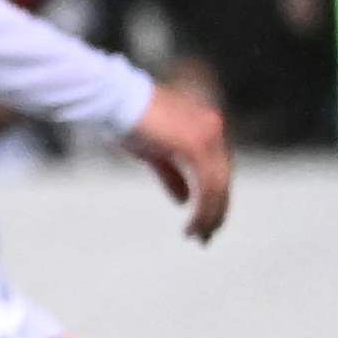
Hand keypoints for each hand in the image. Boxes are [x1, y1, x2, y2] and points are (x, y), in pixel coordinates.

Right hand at [121, 77, 231, 240]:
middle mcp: (214, 131)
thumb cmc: (128, 121)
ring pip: (219, 188)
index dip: (213, 198)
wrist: (114, 99)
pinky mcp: (197, 146)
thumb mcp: (153, 152)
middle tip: (204, 237)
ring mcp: (208, 137)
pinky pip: (208, 187)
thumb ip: (172, 174)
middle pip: (223, 180)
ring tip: (197, 236)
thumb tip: (184, 200)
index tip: (204, 222)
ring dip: (210, 216)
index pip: (218, 170)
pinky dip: (203, 210)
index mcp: (207, 129)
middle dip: (215, 212)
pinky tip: (192, 226)